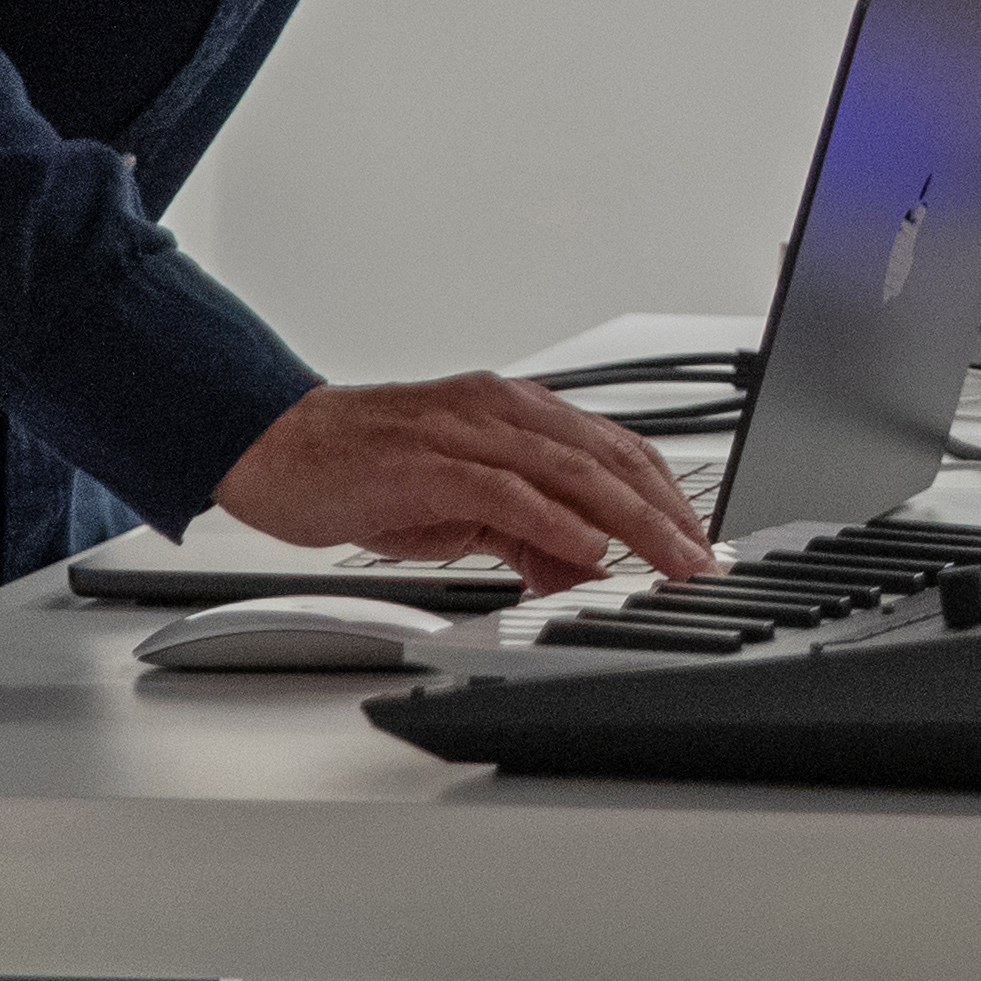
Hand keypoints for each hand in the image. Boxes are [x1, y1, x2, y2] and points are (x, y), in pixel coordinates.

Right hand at [220, 370, 718, 588]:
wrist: (278, 448)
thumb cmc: (364, 470)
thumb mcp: (463, 508)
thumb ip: (525, 534)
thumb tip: (577, 570)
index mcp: (516, 412)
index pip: (615, 449)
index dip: (666, 495)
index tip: (699, 540)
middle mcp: (504, 409)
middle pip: (611, 457)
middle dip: (668, 513)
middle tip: (703, 561)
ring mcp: (471, 432)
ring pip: (575, 471)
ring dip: (633, 521)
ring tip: (670, 561)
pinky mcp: (435, 462)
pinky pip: (511, 491)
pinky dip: (557, 523)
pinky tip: (589, 551)